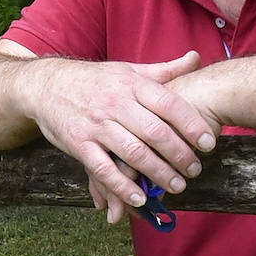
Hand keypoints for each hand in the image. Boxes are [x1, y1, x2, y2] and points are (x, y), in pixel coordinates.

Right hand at [23, 52, 218, 222]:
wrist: (46, 85)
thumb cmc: (95, 80)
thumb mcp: (129, 70)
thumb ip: (163, 71)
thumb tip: (196, 57)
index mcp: (132, 85)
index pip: (169, 104)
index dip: (192, 125)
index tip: (209, 143)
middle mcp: (115, 104)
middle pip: (155, 133)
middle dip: (179, 155)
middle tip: (195, 170)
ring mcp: (96, 125)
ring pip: (133, 153)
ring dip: (158, 173)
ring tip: (177, 186)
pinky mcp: (79, 144)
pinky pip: (103, 169)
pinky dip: (122, 186)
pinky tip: (140, 197)